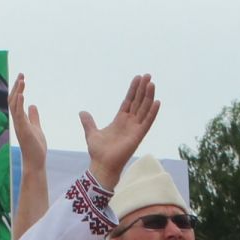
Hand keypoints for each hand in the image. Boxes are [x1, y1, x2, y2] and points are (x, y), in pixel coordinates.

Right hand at [9, 73, 45, 165]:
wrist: (35, 161)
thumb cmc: (35, 146)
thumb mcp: (36, 127)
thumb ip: (33, 116)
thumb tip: (32, 105)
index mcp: (20, 119)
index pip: (16, 101)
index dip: (18, 89)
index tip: (22, 78)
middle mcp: (17, 121)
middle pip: (13, 100)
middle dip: (16, 87)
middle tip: (21, 74)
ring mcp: (19, 125)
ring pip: (14, 105)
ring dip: (17, 92)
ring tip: (22, 81)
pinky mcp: (23, 130)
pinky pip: (18, 115)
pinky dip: (19, 104)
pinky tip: (21, 94)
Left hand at [81, 73, 157, 188]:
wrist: (102, 165)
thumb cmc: (98, 152)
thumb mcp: (91, 133)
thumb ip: (89, 122)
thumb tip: (82, 112)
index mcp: (120, 120)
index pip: (129, 101)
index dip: (133, 90)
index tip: (138, 78)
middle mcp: (129, 123)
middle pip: (138, 102)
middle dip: (142, 89)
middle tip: (148, 75)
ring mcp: (135, 128)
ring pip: (144, 109)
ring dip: (148, 96)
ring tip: (152, 83)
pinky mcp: (138, 136)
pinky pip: (147, 122)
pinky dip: (152, 112)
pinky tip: (156, 102)